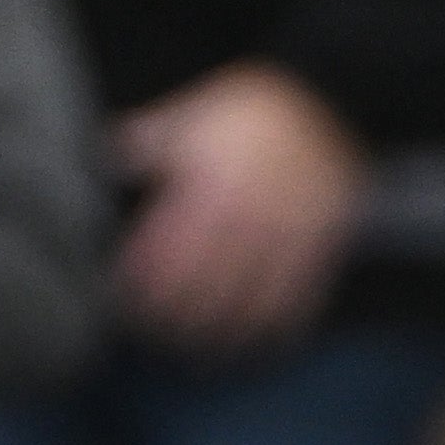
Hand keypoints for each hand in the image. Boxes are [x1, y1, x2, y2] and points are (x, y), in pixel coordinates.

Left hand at [109, 63, 367, 350]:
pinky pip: (303, 288)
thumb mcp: (195, 111)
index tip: (129, 300)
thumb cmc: (255, 107)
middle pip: (210, 280)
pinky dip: (283, 319)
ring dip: (228, 327)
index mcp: (213, 183)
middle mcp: (250, 212)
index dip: (149, 280)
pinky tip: (265, 337)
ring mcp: (290, 229)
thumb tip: (112, 154)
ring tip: (205, 349)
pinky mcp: (322, 238)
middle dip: (181, 314)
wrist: (331, 95)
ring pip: (254, 293)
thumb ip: (152, 137)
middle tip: (160, 335)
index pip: (172, 246)